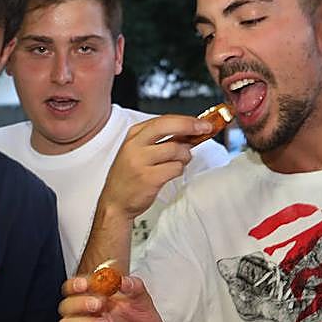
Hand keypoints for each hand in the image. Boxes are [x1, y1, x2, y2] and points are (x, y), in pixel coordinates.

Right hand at [58, 273, 172, 321]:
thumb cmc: (144, 321)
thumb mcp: (142, 299)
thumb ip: (132, 286)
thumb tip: (120, 278)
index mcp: (94, 298)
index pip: (72, 288)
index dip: (75, 285)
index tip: (86, 284)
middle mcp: (86, 316)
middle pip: (65, 307)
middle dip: (79, 303)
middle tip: (99, 304)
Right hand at [97, 115, 211, 220]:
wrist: (115, 202)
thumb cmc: (130, 176)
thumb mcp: (140, 151)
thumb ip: (161, 140)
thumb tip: (189, 131)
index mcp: (134, 135)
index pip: (164, 119)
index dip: (187, 120)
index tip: (203, 123)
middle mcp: (135, 145)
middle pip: (168, 126)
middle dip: (191, 126)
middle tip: (205, 129)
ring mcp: (140, 161)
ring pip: (176, 149)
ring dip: (184, 157)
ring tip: (178, 162)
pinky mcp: (148, 178)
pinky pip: (175, 168)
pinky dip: (179, 170)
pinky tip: (171, 173)